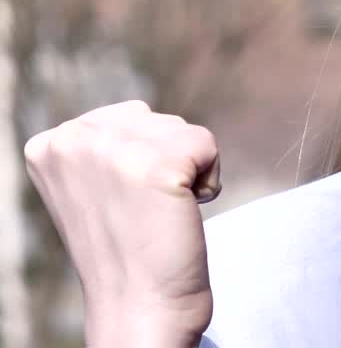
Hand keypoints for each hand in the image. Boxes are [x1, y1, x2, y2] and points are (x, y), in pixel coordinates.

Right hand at [24, 100, 220, 347]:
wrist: (140, 307)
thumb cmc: (126, 249)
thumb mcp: (92, 186)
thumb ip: (104, 145)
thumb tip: (136, 113)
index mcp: (51, 143)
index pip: (130, 117)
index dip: (142, 161)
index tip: (123, 204)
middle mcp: (74, 138)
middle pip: (159, 120)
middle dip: (168, 162)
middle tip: (146, 212)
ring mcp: (114, 150)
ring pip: (186, 132)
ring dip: (190, 172)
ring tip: (161, 214)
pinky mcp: (158, 167)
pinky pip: (209, 146)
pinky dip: (210, 181)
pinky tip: (184, 213)